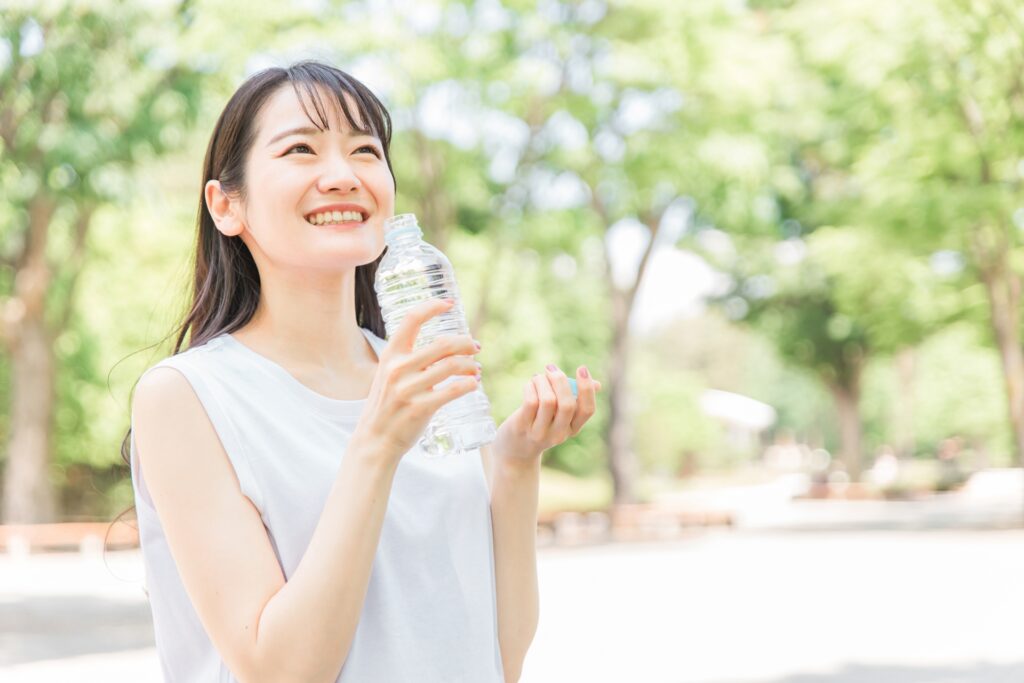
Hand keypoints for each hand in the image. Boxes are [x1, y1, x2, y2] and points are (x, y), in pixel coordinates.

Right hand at [351, 298, 482, 465]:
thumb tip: (444, 347)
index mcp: (390, 355)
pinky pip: (454, 390)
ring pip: (452, 366)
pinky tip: (474, 384)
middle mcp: (398, 369)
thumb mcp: (389, 375)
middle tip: (476, 347)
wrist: (375, 440)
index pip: (411, 319)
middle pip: (443, 344)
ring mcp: (409, 389)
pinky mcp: (421, 408)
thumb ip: (410, 360)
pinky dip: (469, 385)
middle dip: (466, 343)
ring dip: (471, 365)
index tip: (449, 303)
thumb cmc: (387, 405)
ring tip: (477, 369)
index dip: (432, 306)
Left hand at [492, 363, 601, 464]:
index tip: (582, 368)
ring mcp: (540, 433)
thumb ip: (576, 399)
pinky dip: (531, 386)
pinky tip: (530, 384)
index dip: (587, 389)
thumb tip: (597, 384)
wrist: (515, 449)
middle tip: (551, 368)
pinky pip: (530, 402)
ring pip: (548, 400)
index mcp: (573, 428)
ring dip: (542, 381)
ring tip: (538, 377)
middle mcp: (559, 434)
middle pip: (567, 405)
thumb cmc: (541, 423)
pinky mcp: (522, 427)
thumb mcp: (560, 415)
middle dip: (560, 380)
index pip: (587, 410)